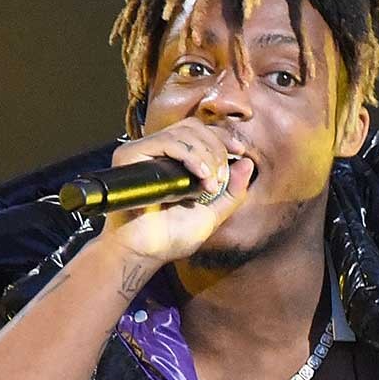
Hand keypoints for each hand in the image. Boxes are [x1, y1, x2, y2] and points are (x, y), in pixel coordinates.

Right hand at [97, 117, 255, 266]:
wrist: (145, 252)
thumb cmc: (171, 238)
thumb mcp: (213, 214)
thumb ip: (233, 191)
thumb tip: (248, 162)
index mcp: (175, 162)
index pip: (200, 132)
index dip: (222, 137)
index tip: (239, 152)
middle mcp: (158, 153)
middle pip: (194, 127)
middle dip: (216, 149)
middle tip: (220, 179)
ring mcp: (143, 152)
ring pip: (183, 132)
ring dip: (206, 155)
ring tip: (209, 184)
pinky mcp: (130, 155)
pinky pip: (167, 142)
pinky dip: (190, 155)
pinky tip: (201, 176)